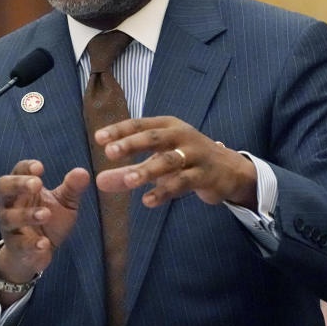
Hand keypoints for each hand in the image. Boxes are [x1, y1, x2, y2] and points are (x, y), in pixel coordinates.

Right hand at [0, 161, 89, 291]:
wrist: (37, 254)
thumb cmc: (49, 220)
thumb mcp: (63, 202)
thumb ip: (72, 188)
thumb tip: (83, 172)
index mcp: (22, 189)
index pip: (18, 170)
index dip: (26, 167)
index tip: (40, 167)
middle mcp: (11, 204)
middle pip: (3, 187)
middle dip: (18, 184)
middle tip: (37, 184)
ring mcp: (10, 226)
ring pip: (9, 217)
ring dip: (26, 215)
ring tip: (46, 214)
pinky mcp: (15, 247)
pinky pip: (19, 245)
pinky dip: (31, 244)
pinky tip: (44, 243)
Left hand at [94, 116, 257, 207]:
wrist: (228, 170)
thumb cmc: (184, 160)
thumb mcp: (156, 161)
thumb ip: (126, 172)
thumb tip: (99, 182)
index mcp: (167, 126)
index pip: (140, 124)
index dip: (119, 130)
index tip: (98, 138)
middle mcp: (182, 136)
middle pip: (154, 138)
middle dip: (132, 144)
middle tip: (110, 152)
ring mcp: (196, 155)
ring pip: (170, 161)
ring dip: (148, 170)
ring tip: (128, 180)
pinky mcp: (205, 175)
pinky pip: (183, 183)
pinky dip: (165, 191)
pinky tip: (147, 200)